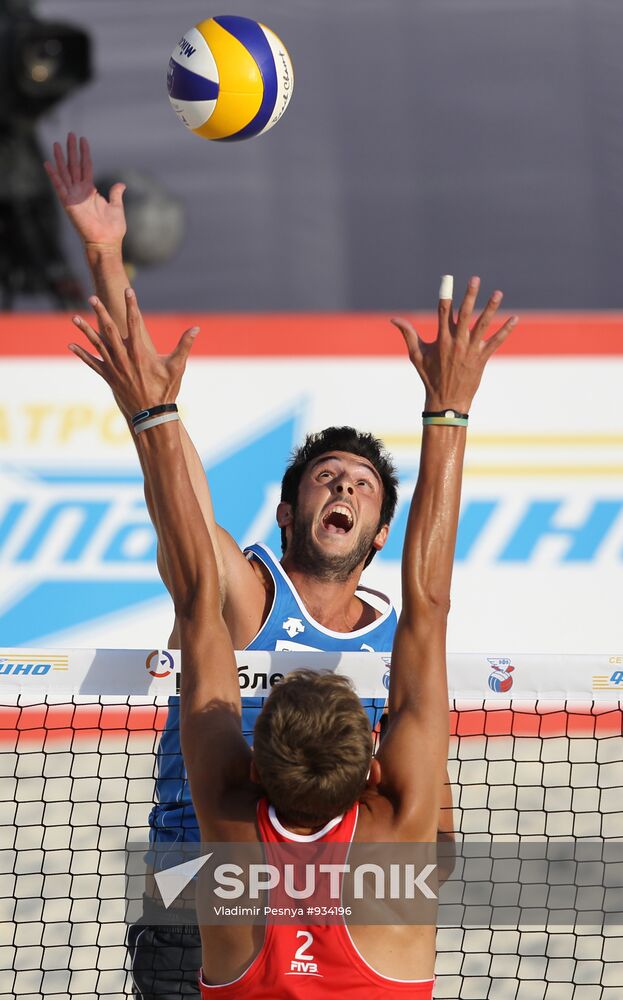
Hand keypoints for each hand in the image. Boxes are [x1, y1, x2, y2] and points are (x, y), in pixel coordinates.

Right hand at [44, 133, 126, 248]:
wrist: (106, 242)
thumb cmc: (112, 229)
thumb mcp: (117, 207)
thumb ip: (116, 194)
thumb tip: (120, 184)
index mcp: (90, 191)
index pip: (86, 167)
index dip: (84, 153)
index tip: (83, 140)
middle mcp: (80, 192)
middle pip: (74, 166)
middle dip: (72, 150)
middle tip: (70, 134)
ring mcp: (73, 196)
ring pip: (65, 172)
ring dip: (61, 158)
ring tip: (57, 143)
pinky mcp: (68, 203)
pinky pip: (59, 187)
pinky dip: (53, 175)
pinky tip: (48, 163)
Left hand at [69, 289, 197, 416]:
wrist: (152, 414)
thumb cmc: (166, 389)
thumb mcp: (177, 366)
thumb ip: (185, 345)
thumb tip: (196, 328)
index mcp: (140, 351)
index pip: (134, 322)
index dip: (131, 305)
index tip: (128, 291)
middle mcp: (124, 357)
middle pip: (109, 329)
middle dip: (100, 312)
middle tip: (92, 297)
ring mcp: (114, 367)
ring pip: (96, 344)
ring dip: (85, 330)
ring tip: (74, 317)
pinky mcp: (109, 377)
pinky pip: (92, 363)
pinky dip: (81, 354)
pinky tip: (70, 345)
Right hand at [392, 276, 517, 412]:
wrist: (446, 401)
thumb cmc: (429, 377)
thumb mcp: (416, 355)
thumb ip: (408, 334)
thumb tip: (393, 319)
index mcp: (441, 339)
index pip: (443, 312)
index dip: (446, 294)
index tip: (447, 279)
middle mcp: (456, 342)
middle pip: (464, 314)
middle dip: (469, 295)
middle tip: (475, 279)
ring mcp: (470, 350)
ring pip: (482, 325)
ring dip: (491, 308)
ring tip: (498, 293)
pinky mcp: (482, 358)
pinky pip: (496, 342)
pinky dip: (506, 330)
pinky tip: (514, 319)